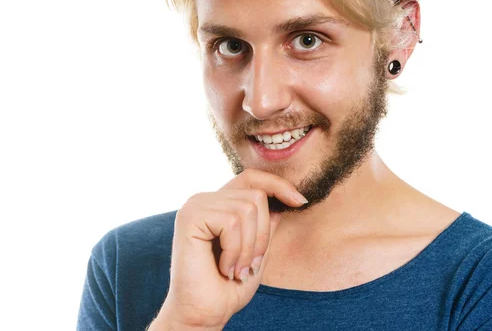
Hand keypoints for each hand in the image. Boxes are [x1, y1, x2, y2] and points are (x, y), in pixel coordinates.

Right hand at [157, 169, 306, 328]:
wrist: (203, 314)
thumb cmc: (227, 288)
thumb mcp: (257, 252)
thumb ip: (266, 225)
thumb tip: (285, 201)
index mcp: (218, 204)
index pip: (251, 177)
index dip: (278, 185)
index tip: (301, 202)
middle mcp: (204, 200)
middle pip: (255, 196)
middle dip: (262, 235)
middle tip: (249, 265)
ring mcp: (195, 206)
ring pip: (247, 209)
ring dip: (249, 248)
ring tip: (236, 269)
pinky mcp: (190, 217)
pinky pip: (232, 223)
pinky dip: (235, 251)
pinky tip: (223, 268)